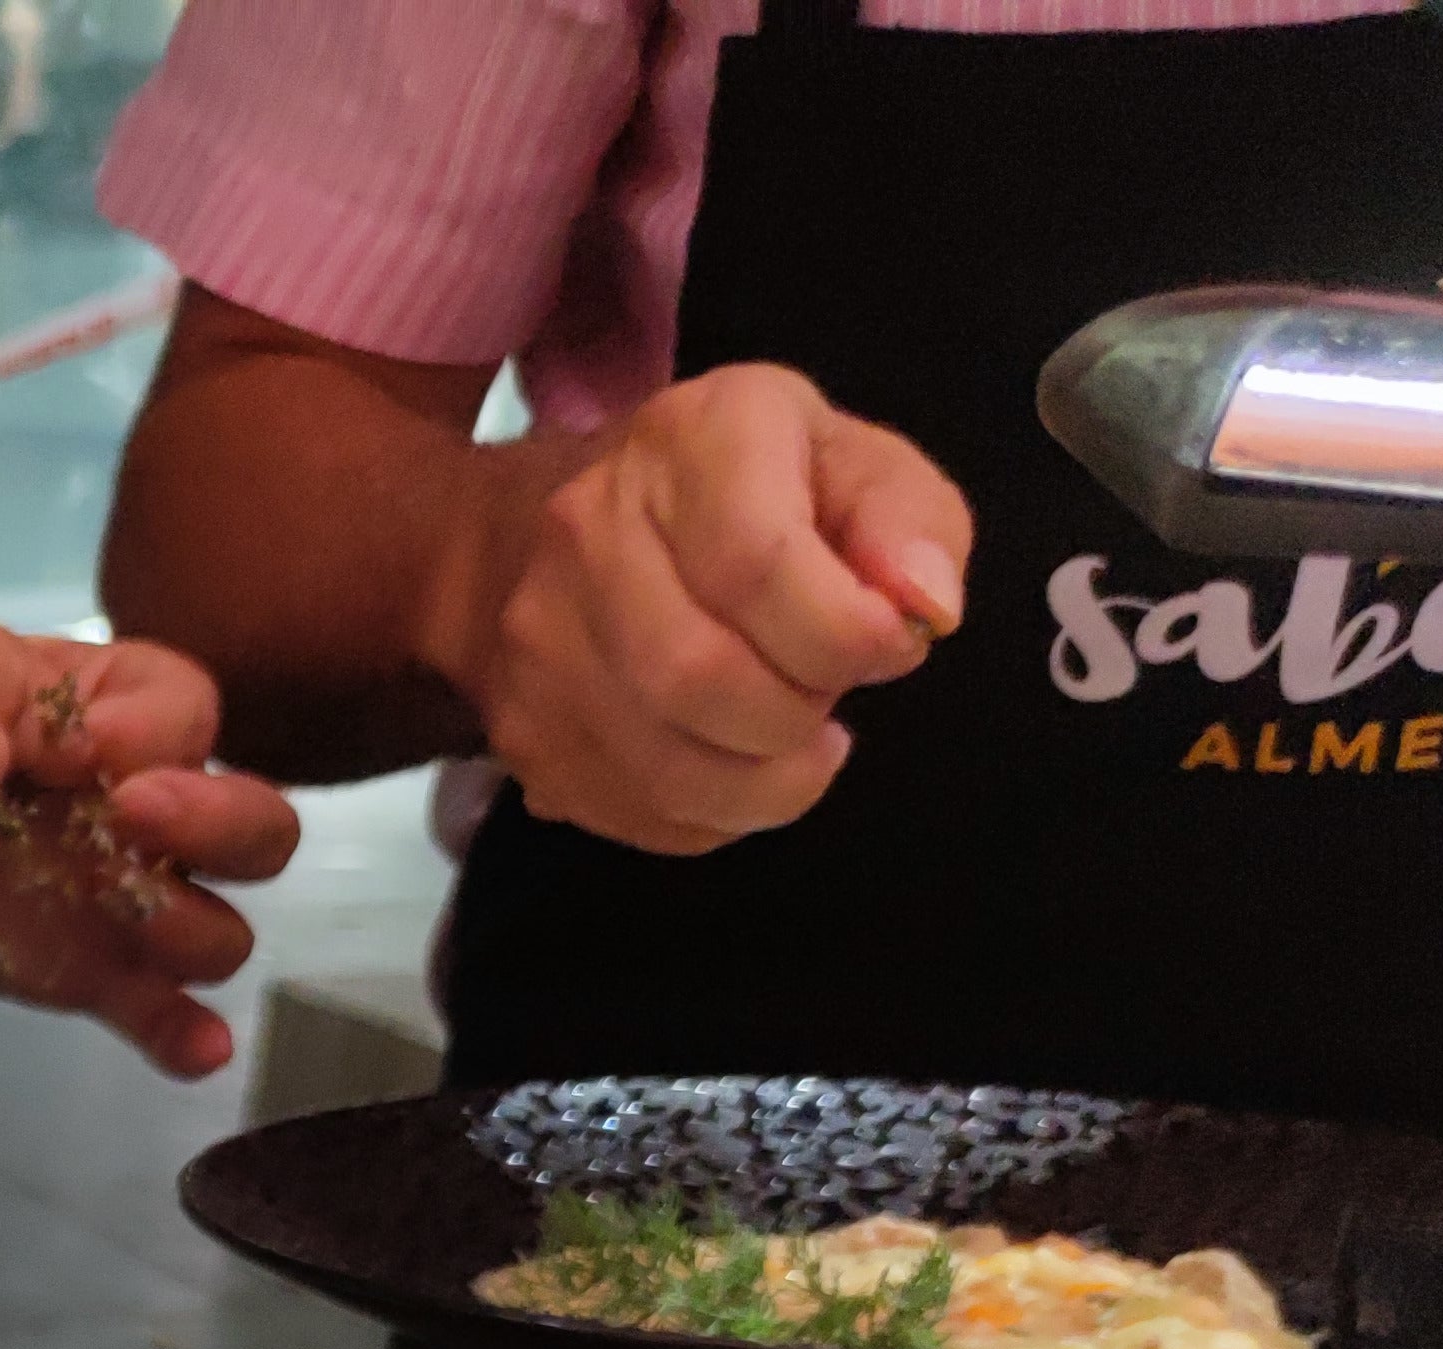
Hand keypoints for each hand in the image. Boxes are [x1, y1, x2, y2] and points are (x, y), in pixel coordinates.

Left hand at [0, 631, 294, 1077]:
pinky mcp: (91, 976)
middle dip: (217, 819)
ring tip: (119, 907)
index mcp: (122, 716)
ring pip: (221, 931)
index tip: (83, 743)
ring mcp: (128, 904)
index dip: (155, 726)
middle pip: (258, 825)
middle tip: (130, 811)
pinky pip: (159, 1012)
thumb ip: (3, 695)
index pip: (190, 710)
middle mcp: (154, 812)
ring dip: (188, 926)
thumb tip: (73, 744)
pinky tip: (199, 1052)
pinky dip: (184, 1035)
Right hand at [437, 362, 970, 851]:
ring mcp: (537, 638)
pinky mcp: (520, 728)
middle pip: (699, 677)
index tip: (888, 647)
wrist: (562, 527)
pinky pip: (634, 814)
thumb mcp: (855, 466)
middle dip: (798, 715)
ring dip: (763, 784)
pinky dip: (710, 816)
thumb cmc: (749, 493)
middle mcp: (587, 528)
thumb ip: (911, 525)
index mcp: (691, 438)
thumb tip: (922, 607)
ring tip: (793, 743)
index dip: (843, 636)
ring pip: (665, 768)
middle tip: (827, 697)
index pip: (756, 565)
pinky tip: (734, 767)